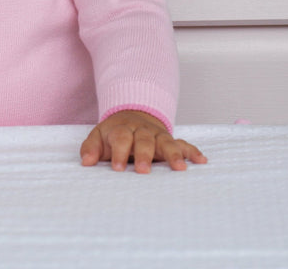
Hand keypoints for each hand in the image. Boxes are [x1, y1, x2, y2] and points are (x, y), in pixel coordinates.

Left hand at [80, 110, 206, 173]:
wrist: (131, 115)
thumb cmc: (114, 134)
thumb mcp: (98, 137)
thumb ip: (91, 148)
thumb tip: (86, 162)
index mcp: (122, 129)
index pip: (120, 138)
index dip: (118, 152)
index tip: (116, 168)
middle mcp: (142, 131)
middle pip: (144, 140)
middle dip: (144, 155)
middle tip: (142, 171)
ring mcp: (158, 135)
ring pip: (166, 142)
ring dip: (173, 154)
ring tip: (179, 168)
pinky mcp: (170, 140)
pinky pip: (183, 144)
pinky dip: (192, 151)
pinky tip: (201, 161)